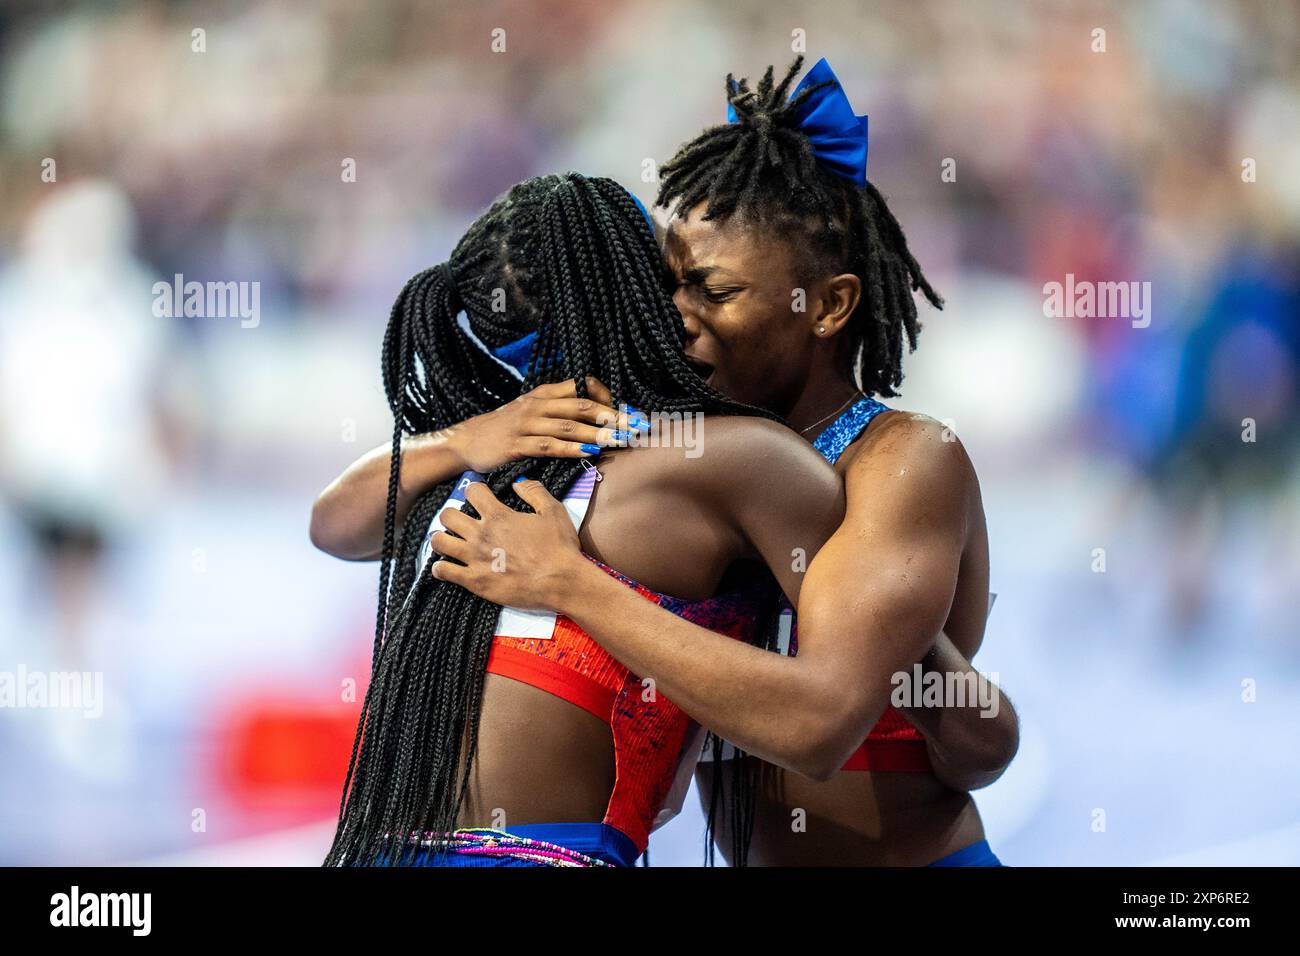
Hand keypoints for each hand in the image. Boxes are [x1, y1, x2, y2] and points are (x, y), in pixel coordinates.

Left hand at [429, 479, 590, 611]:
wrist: (561, 582)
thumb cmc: (560, 547)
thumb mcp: (553, 511)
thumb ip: (534, 491)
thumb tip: (518, 481)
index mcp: (499, 516)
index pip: (471, 491)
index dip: (474, 491)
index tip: (478, 497)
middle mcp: (481, 535)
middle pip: (447, 515)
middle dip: (452, 515)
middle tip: (460, 522)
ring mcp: (475, 559)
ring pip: (439, 542)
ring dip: (442, 539)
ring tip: (450, 542)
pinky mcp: (474, 581)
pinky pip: (443, 571)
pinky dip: (440, 568)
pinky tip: (446, 567)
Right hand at [451, 377, 642, 473]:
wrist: (466, 441)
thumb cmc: (504, 428)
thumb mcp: (531, 411)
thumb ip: (559, 411)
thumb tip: (596, 417)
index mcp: (544, 393)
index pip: (581, 387)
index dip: (607, 397)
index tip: (628, 410)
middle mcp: (537, 404)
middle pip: (581, 406)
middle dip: (612, 416)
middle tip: (636, 425)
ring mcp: (526, 424)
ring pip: (569, 426)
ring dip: (598, 433)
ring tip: (621, 439)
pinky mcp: (518, 444)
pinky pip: (549, 445)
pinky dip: (572, 448)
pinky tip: (590, 452)